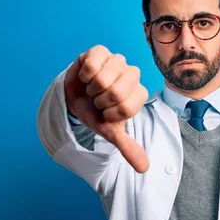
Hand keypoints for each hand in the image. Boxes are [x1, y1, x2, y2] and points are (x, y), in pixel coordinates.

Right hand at [64, 45, 149, 172]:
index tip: (106, 112)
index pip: (127, 107)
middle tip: (98, 100)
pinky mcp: (101, 51)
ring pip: (103, 78)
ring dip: (91, 88)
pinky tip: (86, 76)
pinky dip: (84, 74)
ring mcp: (117, 60)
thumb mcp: (110, 131)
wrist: (75, 97)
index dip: (110, 113)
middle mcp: (132, 74)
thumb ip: (128, 147)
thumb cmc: (95, 112)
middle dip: (100, 101)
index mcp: (139, 93)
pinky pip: (91, 64)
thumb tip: (144, 168)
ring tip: (92, 88)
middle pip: (116, 91)